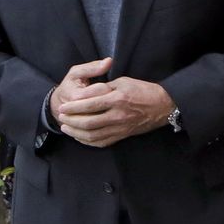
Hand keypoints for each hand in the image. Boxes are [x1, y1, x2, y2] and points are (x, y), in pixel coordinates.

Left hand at [51, 59, 176, 147]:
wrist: (163, 105)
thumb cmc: (143, 90)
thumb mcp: (124, 82)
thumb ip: (105, 88)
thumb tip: (88, 93)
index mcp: (117, 99)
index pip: (90, 105)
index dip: (73, 107)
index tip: (63, 107)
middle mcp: (118, 115)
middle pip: (89, 122)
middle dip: (72, 121)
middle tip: (61, 117)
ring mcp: (120, 128)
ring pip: (93, 135)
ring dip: (76, 132)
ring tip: (66, 128)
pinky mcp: (123, 135)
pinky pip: (102, 142)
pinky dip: (88, 141)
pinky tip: (80, 136)